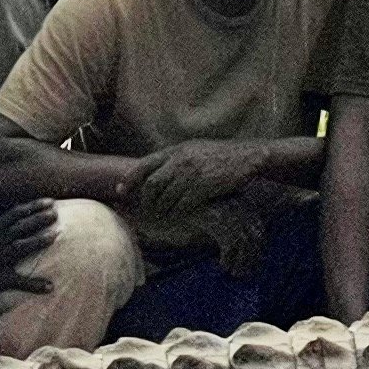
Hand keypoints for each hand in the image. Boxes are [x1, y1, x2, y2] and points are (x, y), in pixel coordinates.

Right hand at [0, 203, 58, 307]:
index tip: (49, 201)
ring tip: (56, 234)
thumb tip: (10, 218)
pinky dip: (34, 284)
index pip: (15, 214)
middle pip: (20, 226)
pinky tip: (49, 286)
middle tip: (56, 212)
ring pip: (21, 246)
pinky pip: (19, 281)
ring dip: (39, 240)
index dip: (33, 206)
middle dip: (39, 218)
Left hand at [128, 140, 274, 252]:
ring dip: (160, 211)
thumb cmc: (220, 156)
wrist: (247, 156)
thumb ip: (175, 160)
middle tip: (145, 211)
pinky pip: (183, 204)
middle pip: (152, 184)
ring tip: (159, 218)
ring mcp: (192, 173)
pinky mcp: (204, 186)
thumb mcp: (194, 150)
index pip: (145, 165)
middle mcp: (181, 160)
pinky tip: (176, 218)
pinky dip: (176, 213)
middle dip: (145, 201)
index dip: (130, 180)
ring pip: (166, 197)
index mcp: (177, 150)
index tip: (120, 191)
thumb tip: (156, 175)